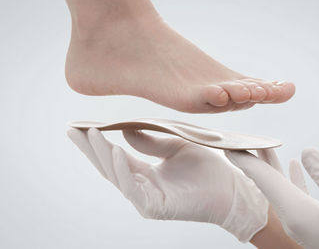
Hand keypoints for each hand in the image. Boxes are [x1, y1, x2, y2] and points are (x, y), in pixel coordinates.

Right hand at [67, 128, 267, 241]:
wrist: (232, 186)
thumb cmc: (208, 167)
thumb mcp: (176, 146)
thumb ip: (150, 141)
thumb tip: (125, 129)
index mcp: (146, 173)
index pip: (115, 156)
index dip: (98, 142)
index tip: (82, 125)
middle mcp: (142, 187)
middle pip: (108, 166)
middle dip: (90, 148)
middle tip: (72, 129)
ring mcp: (147, 199)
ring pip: (116, 176)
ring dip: (101, 154)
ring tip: (90, 133)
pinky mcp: (155, 208)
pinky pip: (133, 188)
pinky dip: (122, 170)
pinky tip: (115, 151)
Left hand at [225, 148, 318, 248]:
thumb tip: (305, 151)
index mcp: (294, 210)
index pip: (263, 179)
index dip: (245, 160)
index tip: (228, 145)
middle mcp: (291, 215)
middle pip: (265, 181)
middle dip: (252, 160)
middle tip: (238, 141)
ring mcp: (300, 219)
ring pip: (278, 185)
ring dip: (269, 166)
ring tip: (262, 147)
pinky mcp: (311, 220)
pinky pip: (293, 192)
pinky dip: (290, 177)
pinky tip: (293, 165)